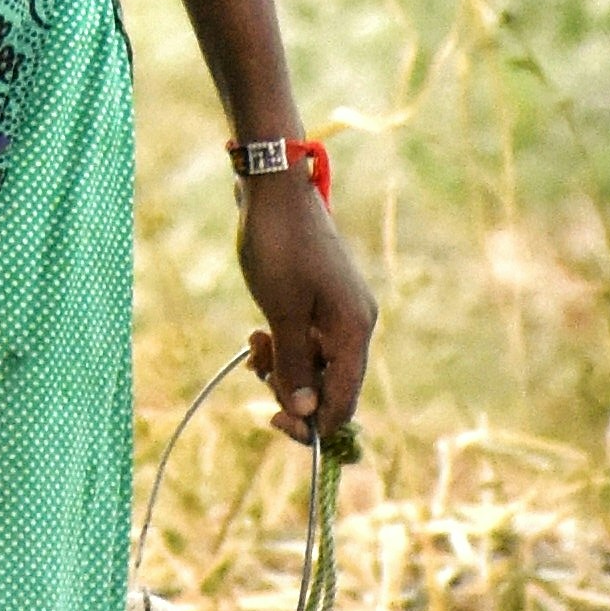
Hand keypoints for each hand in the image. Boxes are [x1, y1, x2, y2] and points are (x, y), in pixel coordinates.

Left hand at [239, 174, 374, 449]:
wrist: (274, 187)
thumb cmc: (278, 247)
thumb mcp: (282, 313)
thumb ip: (295, 365)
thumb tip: (306, 414)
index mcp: (354, 330)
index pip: (344, 401)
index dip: (312, 423)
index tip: (271, 421)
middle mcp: (355, 323)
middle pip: (330, 384)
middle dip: (291, 386)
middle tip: (256, 367)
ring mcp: (340, 310)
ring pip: (314, 362)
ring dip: (283, 363)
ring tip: (254, 341)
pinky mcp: (322, 299)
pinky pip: (307, 339)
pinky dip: (284, 342)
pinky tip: (259, 333)